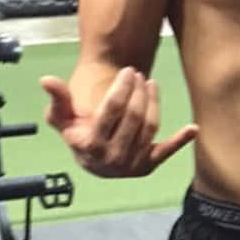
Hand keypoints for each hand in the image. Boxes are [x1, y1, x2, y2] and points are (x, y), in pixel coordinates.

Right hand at [40, 68, 197, 177]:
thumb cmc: (78, 135)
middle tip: (138, 75)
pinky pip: (166, 152)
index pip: (112, 110)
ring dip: (154, 102)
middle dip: (138, 92)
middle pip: (134, 116)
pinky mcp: (147, 167)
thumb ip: (58, 99)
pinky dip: (181, 140)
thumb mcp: (62, 119)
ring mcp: (131, 164)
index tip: (128, 72)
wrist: (93, 162)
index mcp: (91, 145)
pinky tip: (193, 128)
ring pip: (150, 126)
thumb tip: (46, 79)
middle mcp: (112, 157)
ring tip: (150, 84)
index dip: (122, 88)